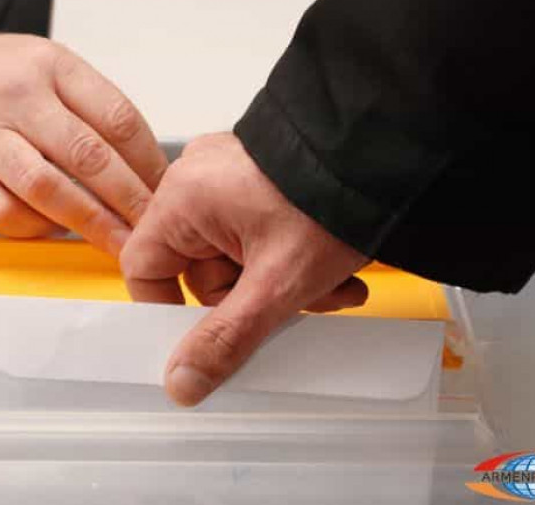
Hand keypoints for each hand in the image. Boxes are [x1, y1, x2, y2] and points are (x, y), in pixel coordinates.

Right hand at [0, 25, 167, 256]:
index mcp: (50, 67)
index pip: (118, 118)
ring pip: (50, 189)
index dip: (149, 162)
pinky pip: (5, 213)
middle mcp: (18, 98)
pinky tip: (54, 232)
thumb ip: (86, 107)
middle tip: (154, 229)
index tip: (165, 190)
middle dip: (132, 201)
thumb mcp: (39, 67)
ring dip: (93, 224)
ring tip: (120, 246)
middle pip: (90, 157)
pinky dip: (36, 229)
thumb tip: (140, 164)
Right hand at [121, 133, 368, 405]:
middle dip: (252, 301)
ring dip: (280, 285)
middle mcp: (200, 182)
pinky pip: (256, 237)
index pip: (145, 267)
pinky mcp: (260, 182)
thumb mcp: (276, 283)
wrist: (389, 154)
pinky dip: (288, 259)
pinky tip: (331, 272)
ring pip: (237, 258)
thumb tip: (182, 380)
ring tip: (329, 288)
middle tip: (293, 308)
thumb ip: (224, 338)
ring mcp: (231, 179)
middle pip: (201, 271)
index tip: (200, 339)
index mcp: (185, 197)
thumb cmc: (334, 194)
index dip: (169, 310)